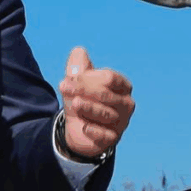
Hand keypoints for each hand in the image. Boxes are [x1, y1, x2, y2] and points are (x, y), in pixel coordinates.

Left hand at [58, 46, 134, 160]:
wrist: (79, 128)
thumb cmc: (83, 99)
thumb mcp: (77, 82)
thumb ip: (78, 66)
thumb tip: (78, 52)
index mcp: (122, 86)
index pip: (109, 78)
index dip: (88, 77)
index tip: (69, 78)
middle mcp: (126, 104)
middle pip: (106, 95)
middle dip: (84, 90)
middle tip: (63, 87)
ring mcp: (121, 122)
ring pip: (106, 114)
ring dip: (89, 108)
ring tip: (74, 103)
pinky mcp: (113, 138)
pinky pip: (105, 135)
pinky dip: (95, 131)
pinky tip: (84, 127)